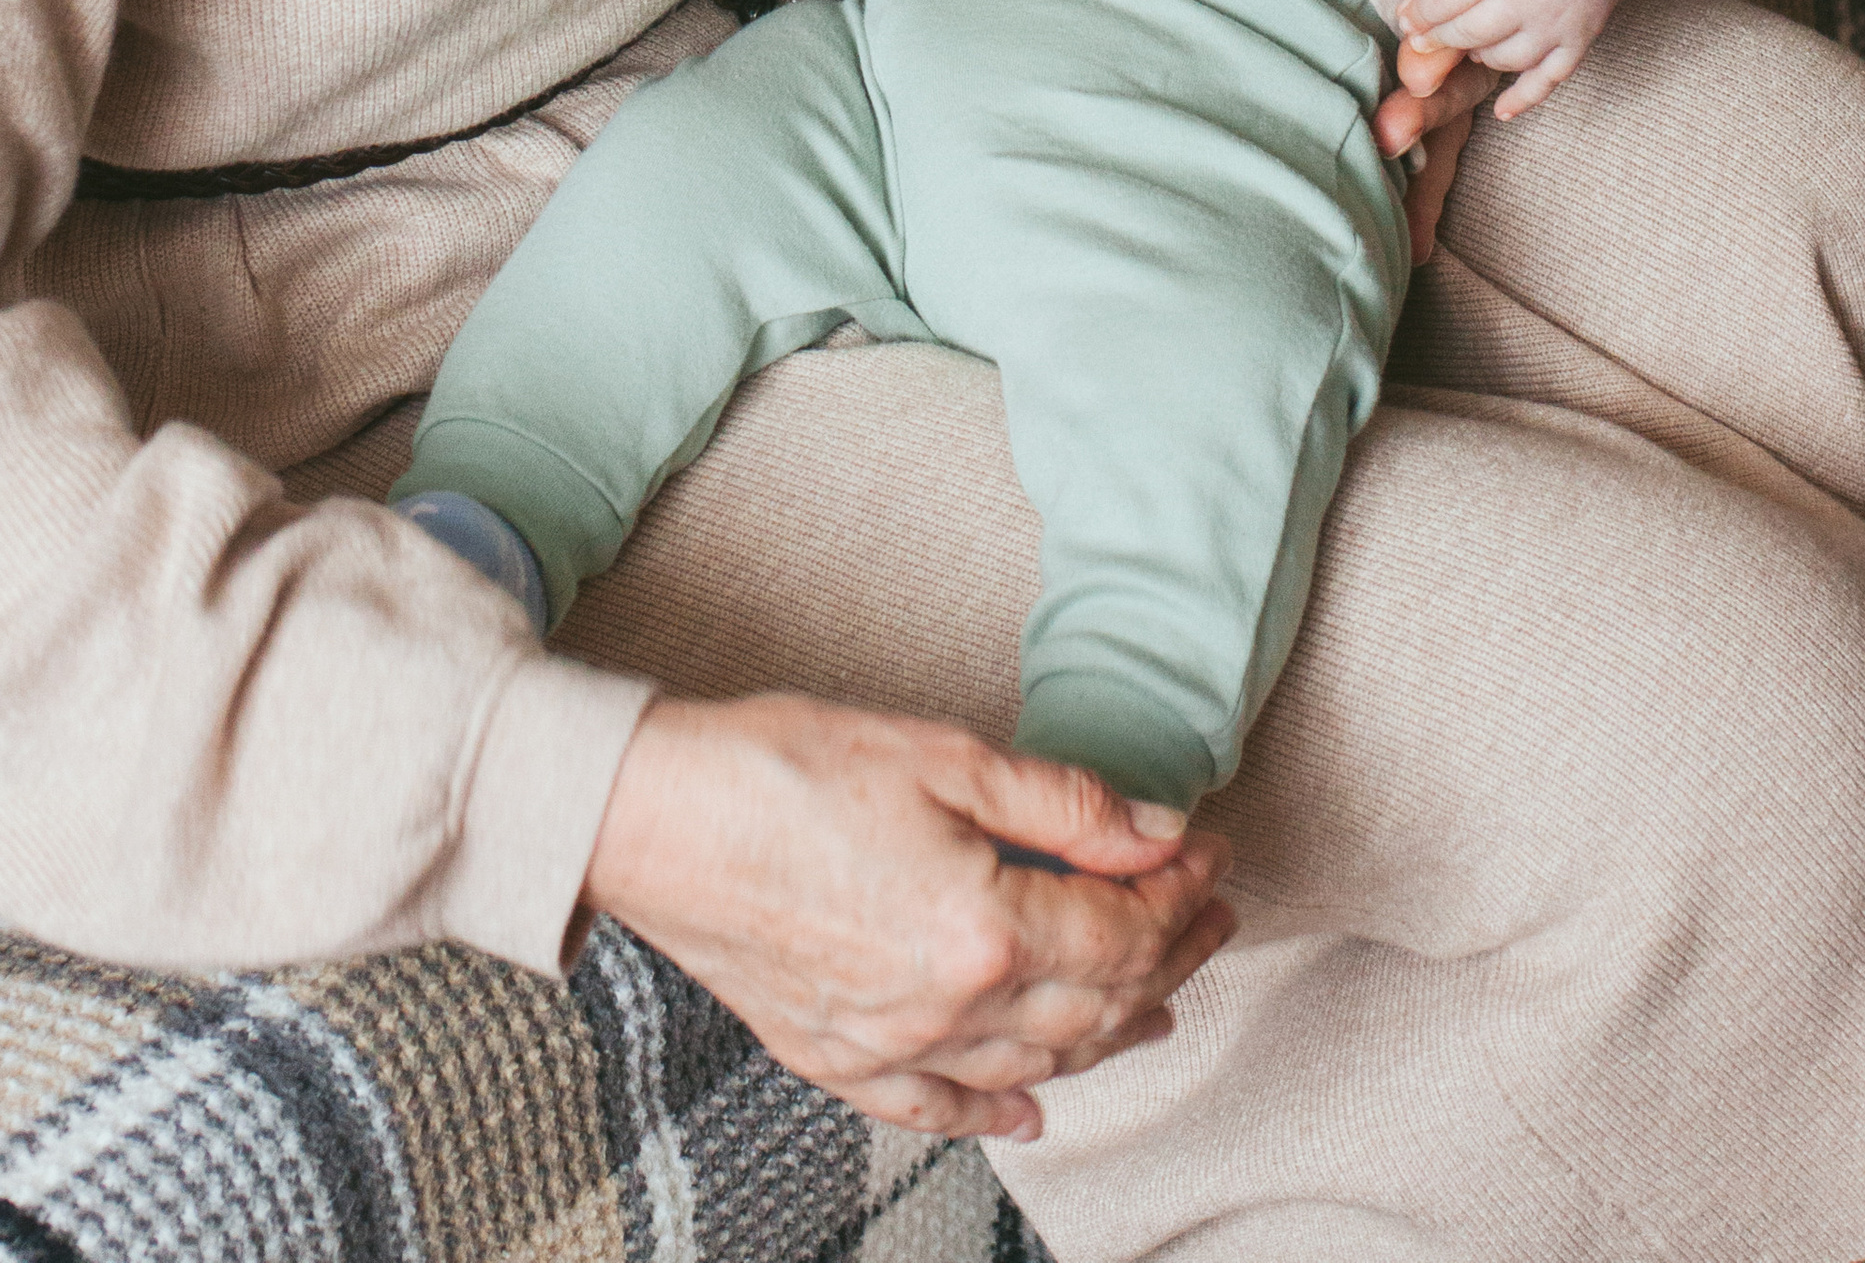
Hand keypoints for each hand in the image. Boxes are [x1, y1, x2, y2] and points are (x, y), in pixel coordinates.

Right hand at [581, 690, 1234, 1138]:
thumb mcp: (943, 755)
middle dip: (1167, 957)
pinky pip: (938, 1108)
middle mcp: (947, 1008)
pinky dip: (996, 1109)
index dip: (1179, 891)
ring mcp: (891, 1046)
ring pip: (1036, 1063)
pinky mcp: (838, 1058)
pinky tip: (1031, 1105)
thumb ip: (1064, 803)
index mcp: (982, 928)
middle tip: (1209, 917)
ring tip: (1156, 997)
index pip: (1120, 926)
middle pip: (1095, 1002)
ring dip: (1109, 1030)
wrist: (654, 816)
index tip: (1210, 855)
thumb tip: (1158, 830)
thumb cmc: (784, 768)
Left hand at [1397, 0, 1635, 119]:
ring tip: (1475, 39)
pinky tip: (1501, 109)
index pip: (1440, 4)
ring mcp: (1555, 20)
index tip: (1411, 21)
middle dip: (1441, 39)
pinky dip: (1522, 99)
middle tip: (1432, 36)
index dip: (1418, 17)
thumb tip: (1406, 18)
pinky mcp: (1579, 39)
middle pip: (1467, 35)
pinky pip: (1547, 81)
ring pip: (1502, 60)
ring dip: (1480, 55)